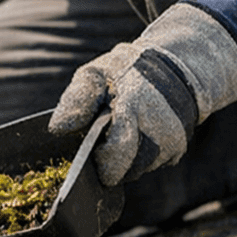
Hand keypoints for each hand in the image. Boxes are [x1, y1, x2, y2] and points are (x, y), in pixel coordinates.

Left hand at [50, 3, 236, 186]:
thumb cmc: (125, 72)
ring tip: (120, 134)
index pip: (118, 151)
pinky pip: (151, 165)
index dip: (102, 159)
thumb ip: (77, 100)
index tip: (94, 152)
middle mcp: (158, 127)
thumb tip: (58, 129)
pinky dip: (139, 157)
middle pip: (126, 168)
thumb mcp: (96, 74)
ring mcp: (171, 141)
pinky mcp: (178, 149)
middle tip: (104, 142)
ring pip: (137, 169)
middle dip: (110, 162)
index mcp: (135, 106)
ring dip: (124, 160)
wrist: (174, 67)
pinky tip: (137, 136)